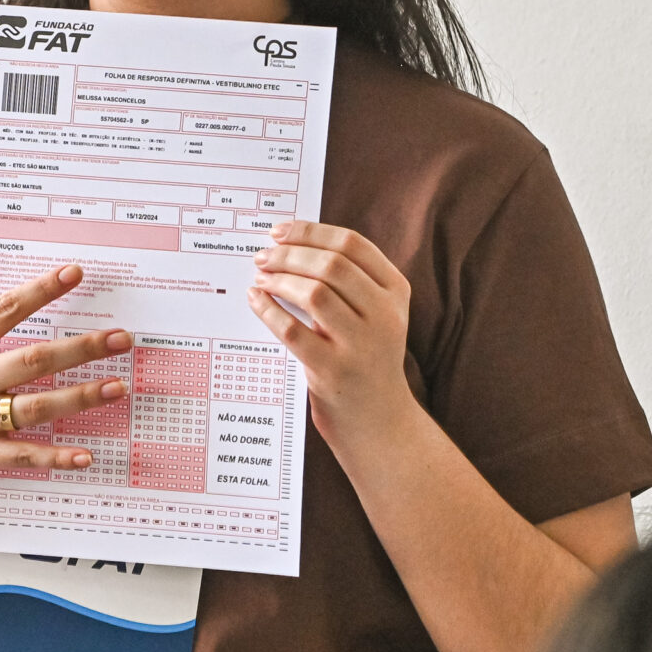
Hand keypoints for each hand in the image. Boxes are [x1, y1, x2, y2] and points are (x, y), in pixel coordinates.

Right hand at [0, 241, 129, 514]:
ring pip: (38, 407)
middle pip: (35, 359)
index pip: (4, 310)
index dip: (41, 290)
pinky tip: (87, 454)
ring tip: (119, 385)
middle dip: (82, 347)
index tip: (75, 274)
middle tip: (122, 337)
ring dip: (82, 397)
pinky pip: (22, 456)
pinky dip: (54, 457)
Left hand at [248, 221, 415, 440]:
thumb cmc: (366, 357)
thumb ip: (348, 280)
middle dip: (289, 255)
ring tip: (261, 278)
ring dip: (279, 280)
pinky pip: (292, 331)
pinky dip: (268, 310)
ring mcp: (360, 346)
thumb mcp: (375, 314)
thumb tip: (292, 243)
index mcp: (395, 292)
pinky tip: (256, 300)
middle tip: (263, 257)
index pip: (352, 244)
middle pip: (331, 265)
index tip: (280, 232)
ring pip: (313, 293)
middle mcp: (385, 316)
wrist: (379, 420)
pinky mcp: (333, 371)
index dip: (311, 232)